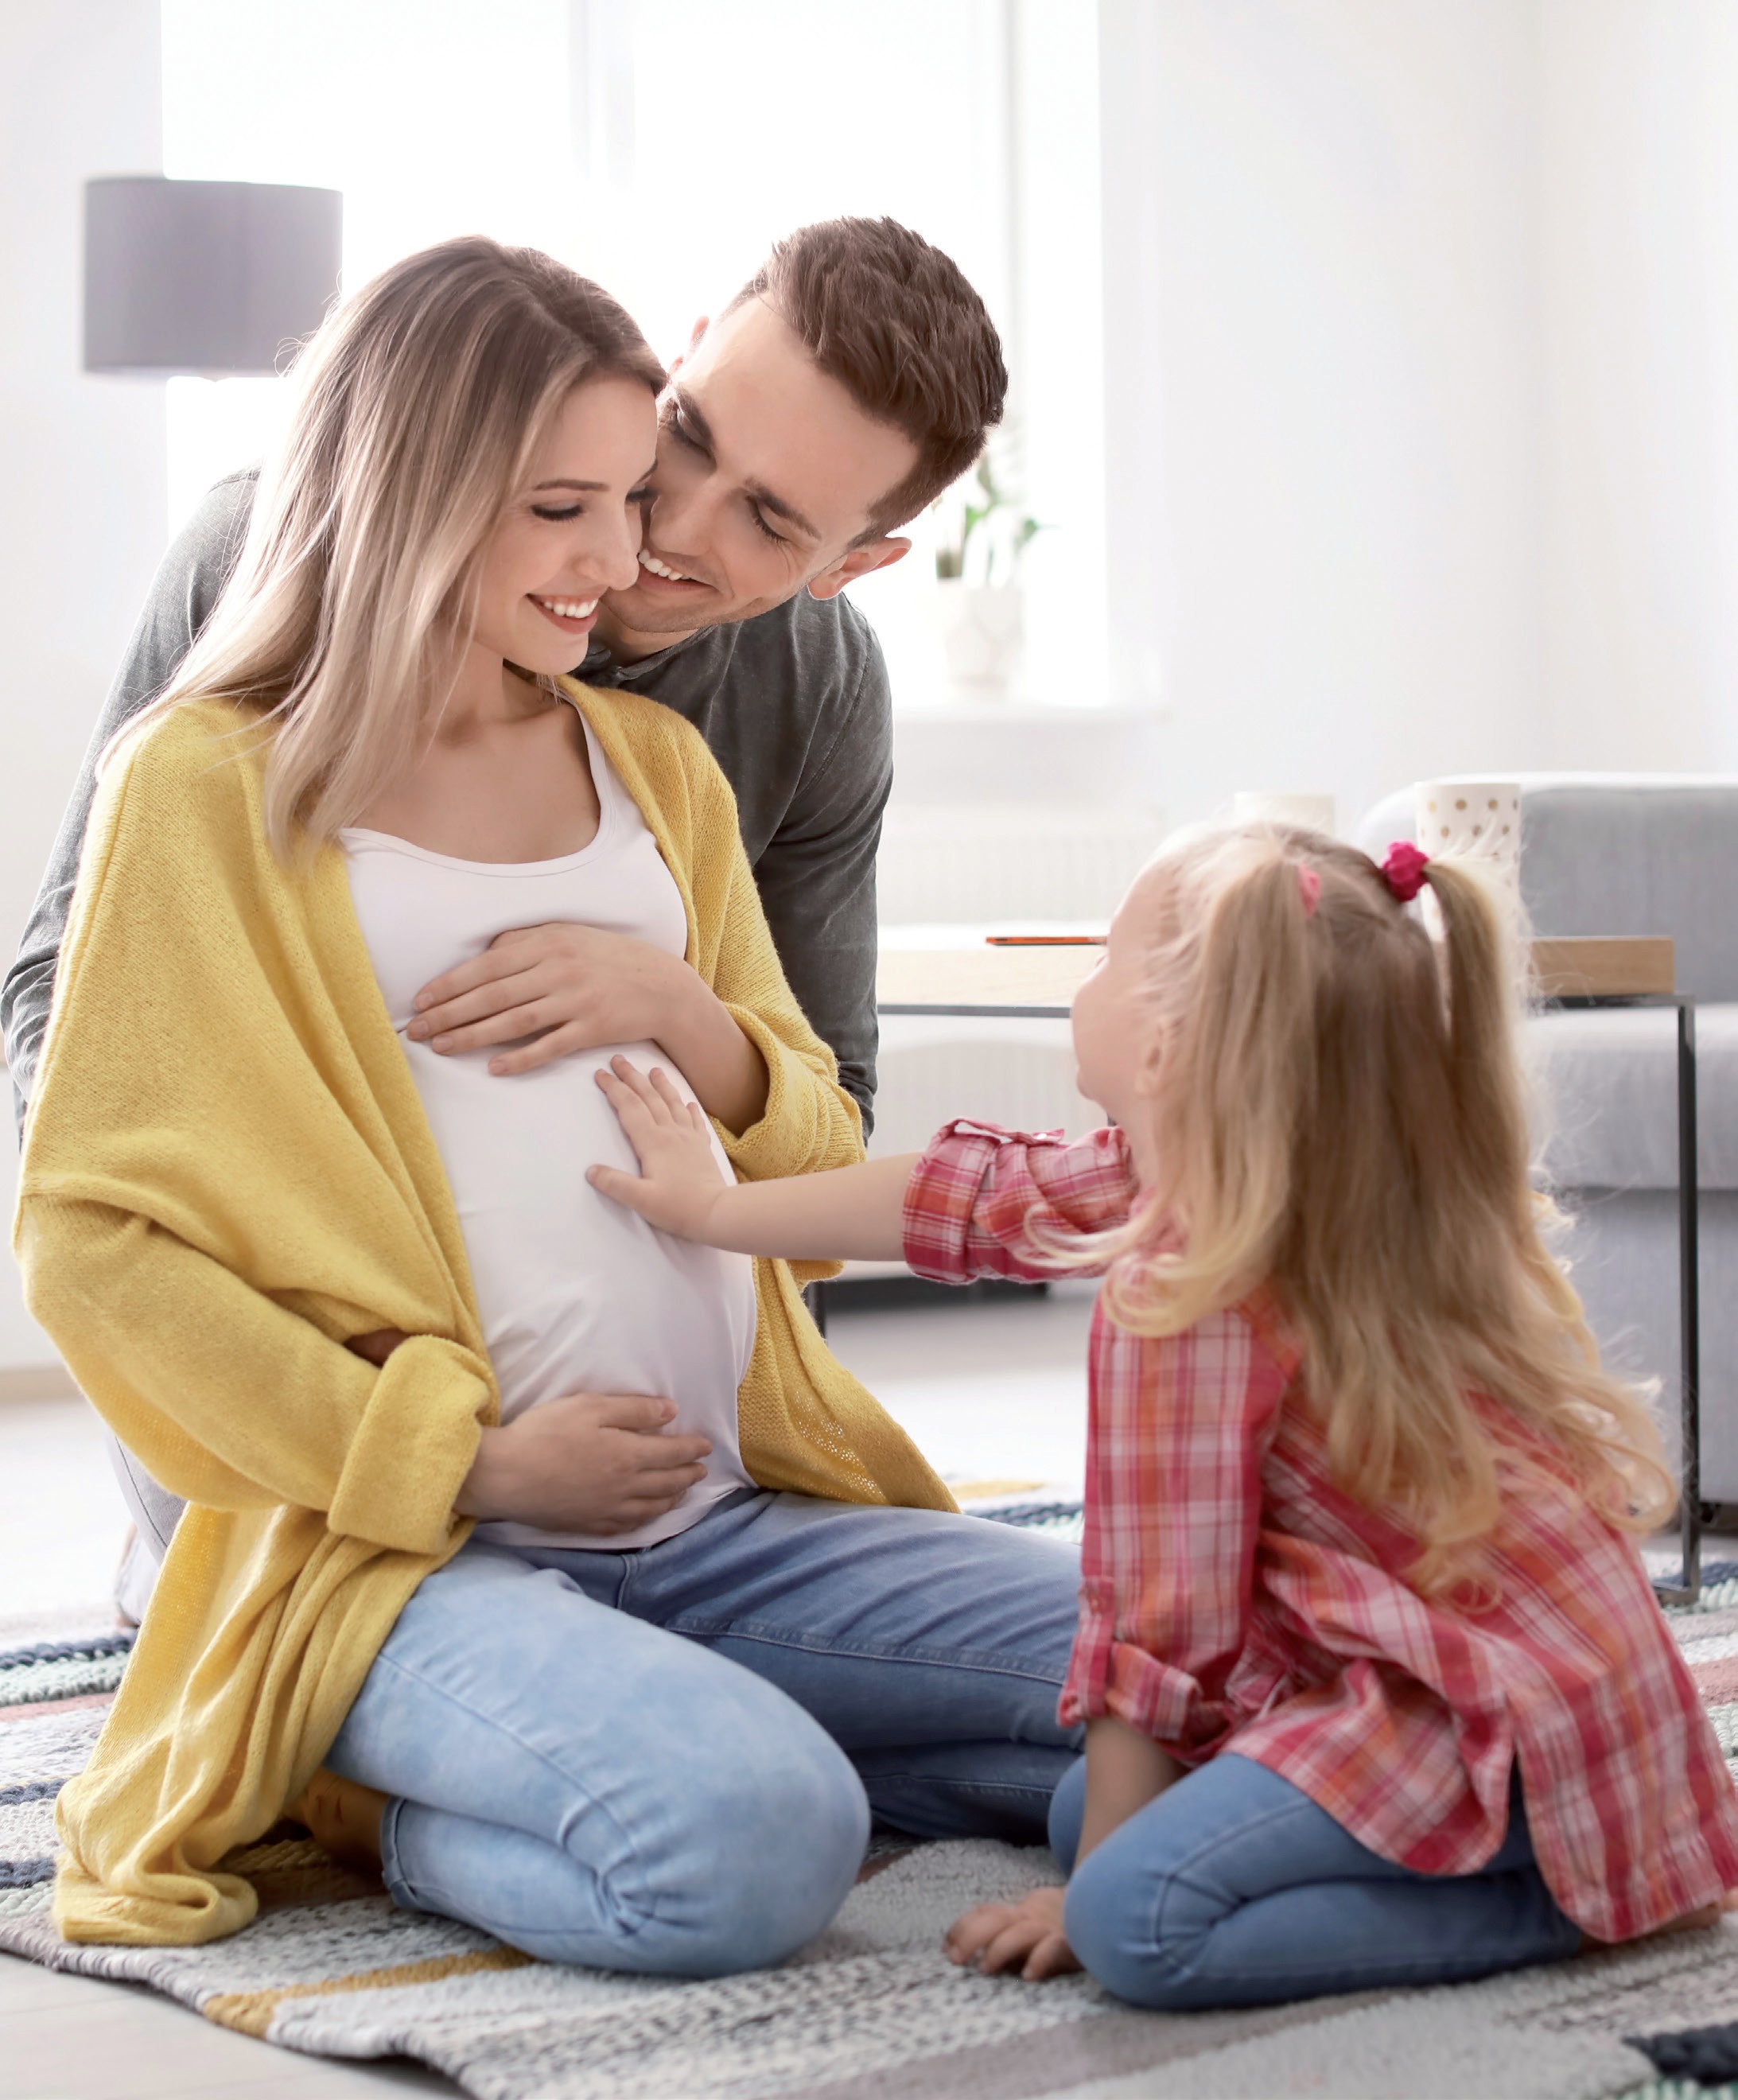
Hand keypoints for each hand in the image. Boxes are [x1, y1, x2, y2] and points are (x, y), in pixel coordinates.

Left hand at [407, 923, 682, 1074]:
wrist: (663, 986)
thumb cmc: (608, 960)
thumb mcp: (568, 937)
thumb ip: (526, 943)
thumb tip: (484, 955)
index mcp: (547, 944)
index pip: (487, 966)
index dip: (450, 984)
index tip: (420, 1000)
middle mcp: (558, 969)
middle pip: (492, 994)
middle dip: (449, 1013)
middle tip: (417, 1030)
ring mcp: (576, 999)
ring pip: (513, 1020)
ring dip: (473, 1035)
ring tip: (441, 1048)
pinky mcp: (592, 1028)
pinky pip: (550, 1046)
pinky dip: (520, 1057)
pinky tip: (494, 1067)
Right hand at [457, 1390, 711, 1533]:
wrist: (505, 1477)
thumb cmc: (545, 1434)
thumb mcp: (590, 1407)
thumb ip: (634, 1410)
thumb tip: (672, 1412)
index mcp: (628, 1455)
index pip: (672, 1453)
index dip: (692, 1449)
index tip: (706, 1446)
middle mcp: (625, 1487)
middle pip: (667, 1483)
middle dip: (688, 1475)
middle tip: (702, 1470)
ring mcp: (607, 1510)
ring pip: (651, 1508)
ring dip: (673, 1499)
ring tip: (683, 1493)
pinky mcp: (588, 1525)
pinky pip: (627, 1526)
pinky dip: (645, 1521)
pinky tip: (646, 1517)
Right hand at [587, 1056, 733, 1240]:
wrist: (718, 1212)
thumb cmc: (679, 1208)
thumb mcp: (640, 1200)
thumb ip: (614, 1184)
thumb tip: (591, 1170)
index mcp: (653, 1142)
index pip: (629, 1108)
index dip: (614, 1089)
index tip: (600, 1074)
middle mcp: (671, 1133)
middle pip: (649, 1098)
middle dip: (632, 1077)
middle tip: (619, 1059)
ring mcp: (689, 1138)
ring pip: (673, 1103)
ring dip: (661, 1085)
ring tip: (654, 1070)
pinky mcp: (703, 1148)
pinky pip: (695, 1121)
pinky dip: (690, 1109)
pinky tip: (690, 1103)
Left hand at [944, 1886, 1078, 1980]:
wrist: (1100, 1911)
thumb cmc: (1053, 1928)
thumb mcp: (1025, 1927)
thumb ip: (1001, 1935)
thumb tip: (959, 1951)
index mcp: (1016, 1914)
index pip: (984, 1913)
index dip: (963, 1926)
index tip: (945, 1946)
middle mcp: (1029, 1918)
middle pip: (995, 1919)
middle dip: (971, 1936)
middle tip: (955, 1959)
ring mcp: (1049, 1928)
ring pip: (1020, 1932)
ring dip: (1000, 1949)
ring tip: (985, 1969)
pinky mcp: (1070, 1943)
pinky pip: (1052, 1948)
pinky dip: (1039, 1960)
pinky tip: (1028, 1977)